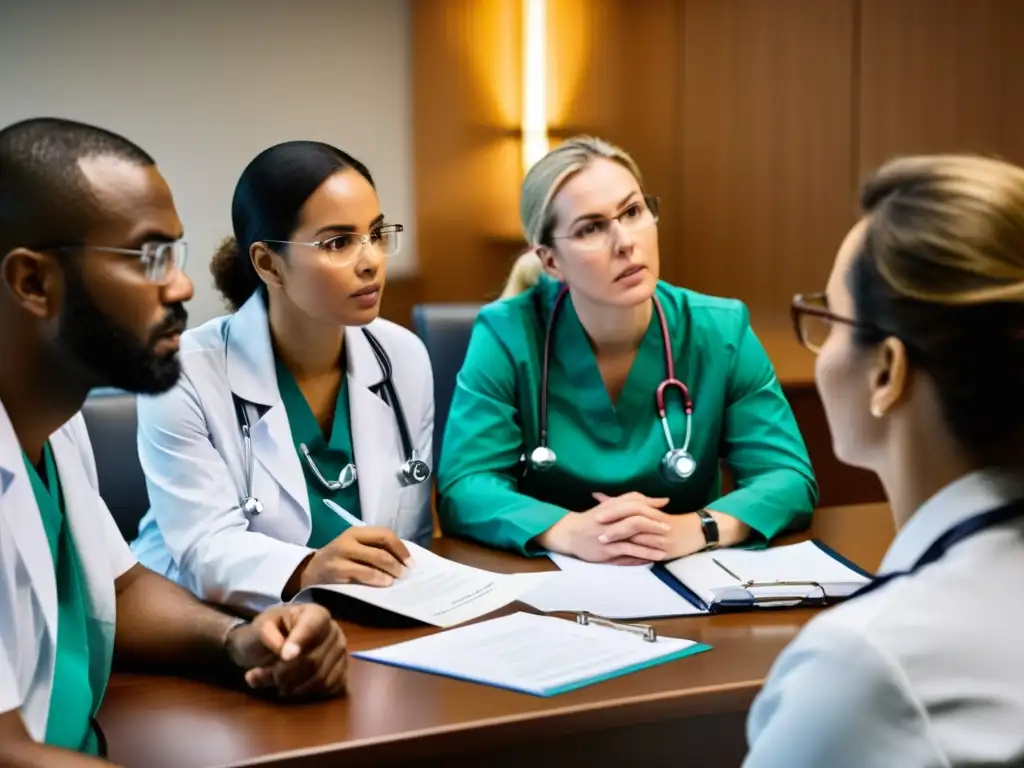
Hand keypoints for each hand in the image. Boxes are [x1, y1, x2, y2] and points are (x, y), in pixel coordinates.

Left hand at [226, 604, 347, 698]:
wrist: (278, 643)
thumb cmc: (271, 632)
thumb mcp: (262, 626)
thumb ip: (267, 633)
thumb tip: (281, 648)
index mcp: (315, 613)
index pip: (312, 626)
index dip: (299, 641)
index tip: (285, 656)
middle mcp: (334, 631)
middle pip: (313, 660)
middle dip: (287, 674)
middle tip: (271, 677)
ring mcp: (340, 652)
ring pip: (320, 678)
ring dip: (294, 687)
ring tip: (276, 683)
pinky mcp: (341, 671)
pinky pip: (327, 688)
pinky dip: (306, 693)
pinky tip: (292, 689)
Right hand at [302, 527, 413, 588]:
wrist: (309, 571)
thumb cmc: (339, 559)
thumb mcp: (354, 547)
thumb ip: (374, 548)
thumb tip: (403, 559)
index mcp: (356, 532)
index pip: (385, 535)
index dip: (401, 549)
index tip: (410, 562)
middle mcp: (348, 540)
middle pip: (381, 549)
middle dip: (397, 563)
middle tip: (405, 574)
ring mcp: (341, 555)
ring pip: (374, 560)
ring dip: (390, 571)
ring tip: (396, 580)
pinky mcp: (336, 571)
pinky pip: (362, 574)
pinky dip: (377, 579)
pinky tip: (383, 583)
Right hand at [537, 492, 672, 563]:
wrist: (570, 533)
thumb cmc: (592, 519)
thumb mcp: (609, 506)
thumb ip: (630, 501)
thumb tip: (658, 500)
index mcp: (612, 505)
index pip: (635, 501)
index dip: (651, 504)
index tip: (666, 506)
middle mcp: (611, 518)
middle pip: (637, 518)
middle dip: (654, 523)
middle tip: (669, 528)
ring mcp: (609, 535)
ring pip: (634, 537)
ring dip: (651, 543)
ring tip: (665, 549)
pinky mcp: (607, 549)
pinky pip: (627, 552)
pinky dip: (641, 555)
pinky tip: (652, 559)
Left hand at [596, 496, 747, 559]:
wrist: (697, 532)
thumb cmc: (671, 522)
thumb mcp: (650, 512)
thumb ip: (627, 505)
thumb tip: (599, 496)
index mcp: (651, 510)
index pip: (630, 505)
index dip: (613, 507)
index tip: (596, 509)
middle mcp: (655, 521)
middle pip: (632, 516)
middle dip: (613, 519)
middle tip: (597, 522)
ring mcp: (660, 536)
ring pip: (638, 533)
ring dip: (619, 535)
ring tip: (603, 539)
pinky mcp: (664, 550)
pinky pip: (646, 550)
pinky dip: (631, 551)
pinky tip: (620, 554)